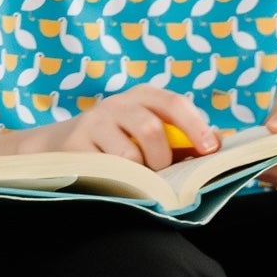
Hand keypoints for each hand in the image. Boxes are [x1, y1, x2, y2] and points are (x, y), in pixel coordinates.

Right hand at [11, 86, 218, 173]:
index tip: (210, 150)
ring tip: (137, 179)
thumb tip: (218, 145)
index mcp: (142, 96)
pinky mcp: (76, 144)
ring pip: (129, 153)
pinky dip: (120, 180)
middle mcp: (117, 104)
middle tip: (162, 174)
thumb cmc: (116, 142)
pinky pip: (107, 169)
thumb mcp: (146, 130)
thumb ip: (180, 137)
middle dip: (163, 158)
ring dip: (140, 173)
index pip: (174, 104)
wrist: (58, 145)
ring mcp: (94, 122)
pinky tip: (116, 180)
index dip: (196, 126)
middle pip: (151, 128)